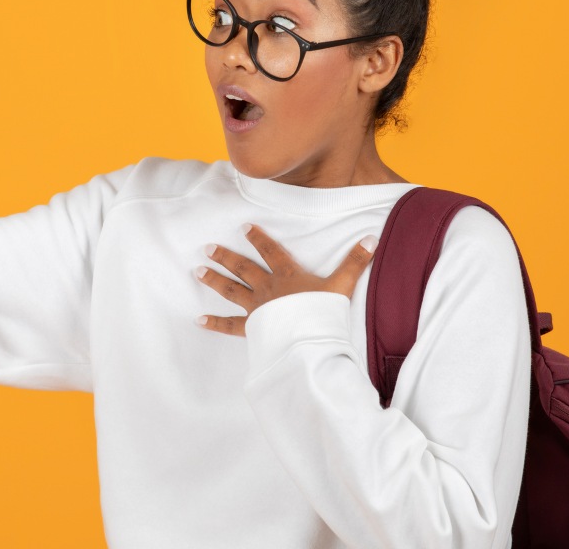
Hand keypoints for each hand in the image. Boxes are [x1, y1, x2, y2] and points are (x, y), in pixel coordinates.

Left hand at [195, 225, 379, 336]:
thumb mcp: (342, 285)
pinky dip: (215, 323)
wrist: (309, 342)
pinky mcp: (252, 330)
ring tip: (197, 271)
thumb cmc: (324, 315)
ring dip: (214, 280)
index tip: (244, 227)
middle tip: (207, 248)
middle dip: (226, 257)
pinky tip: (199, 321)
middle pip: (243, 268)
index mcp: (287, 276)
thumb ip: (355, 261)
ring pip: (231, 290)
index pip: (271, 252)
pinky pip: (230, 326)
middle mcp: (268, 289)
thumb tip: (371, 238)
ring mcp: (257, 308)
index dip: (258, 239)